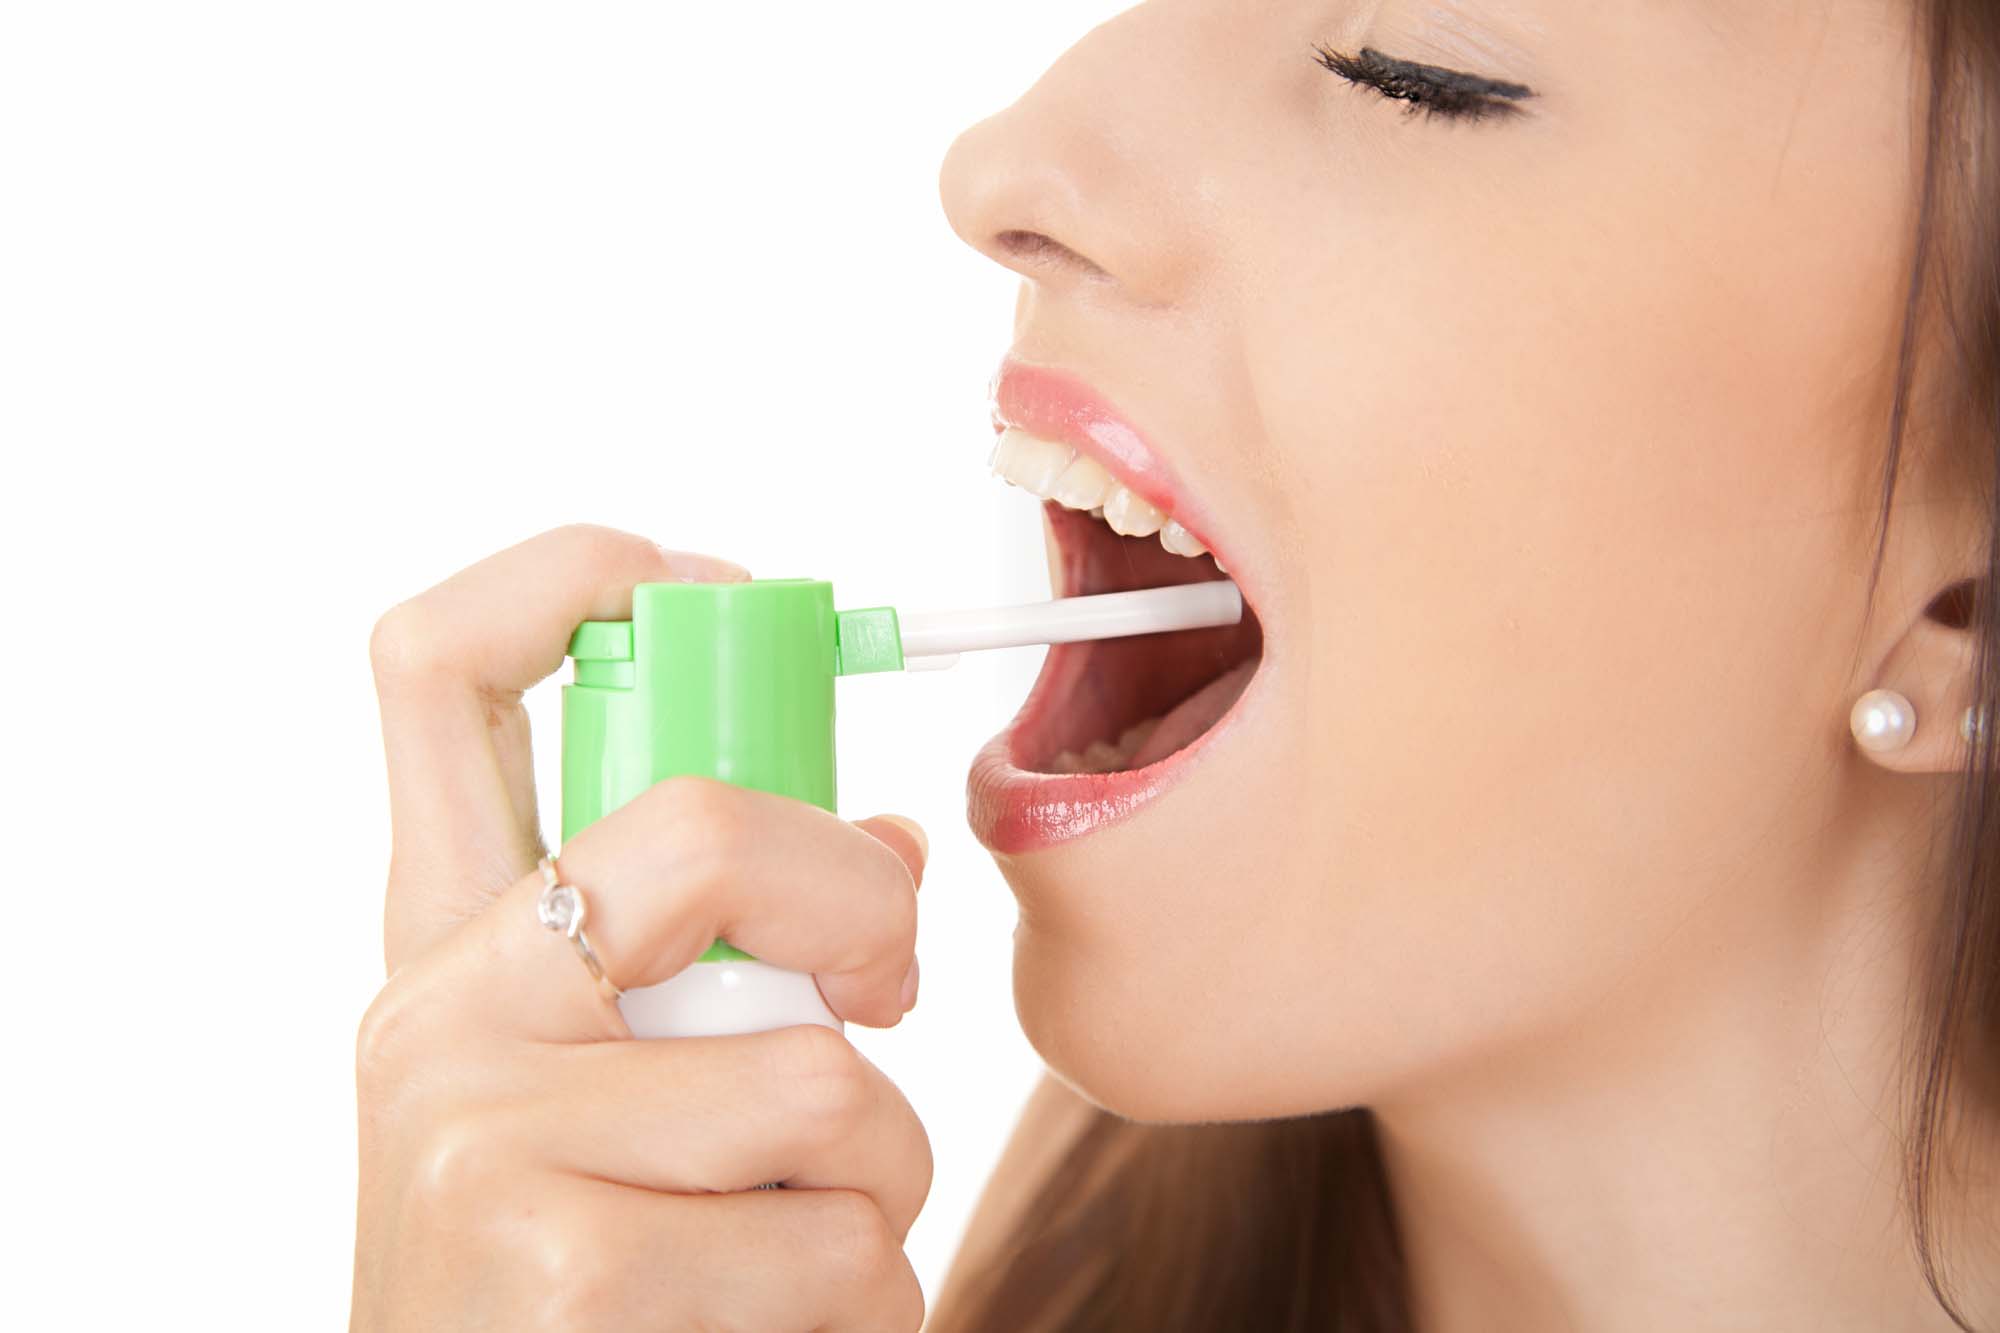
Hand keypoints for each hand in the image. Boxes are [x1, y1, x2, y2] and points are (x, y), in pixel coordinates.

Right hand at [352, 524, 932, 1330]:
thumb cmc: (572, 1282)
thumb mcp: (599, 1101)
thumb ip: (714, 966)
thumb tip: (892, 849)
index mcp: (449, 949)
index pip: (433, 670)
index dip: (571, 570)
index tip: (711, 585)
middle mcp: (438, 1016)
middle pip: (706, 824)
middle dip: (859, 904)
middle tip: (884, 994)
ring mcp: (484, 1139)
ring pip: (828, 1079)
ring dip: (876, 1177)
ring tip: (791, 1247)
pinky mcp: (568, 1273)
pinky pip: (847, 1236)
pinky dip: (869, 1300)